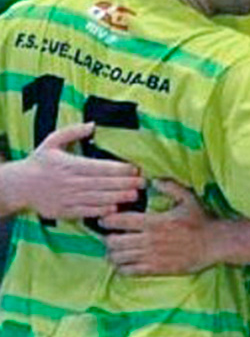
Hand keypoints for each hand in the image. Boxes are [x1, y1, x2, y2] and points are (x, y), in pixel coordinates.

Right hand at [10, 122, 142, 218]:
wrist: (19, 186)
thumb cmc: (40, 161)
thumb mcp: (52, 141)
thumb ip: (73, 131)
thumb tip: (94, 124)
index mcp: (69, 164)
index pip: (98, 167)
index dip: (118, 168)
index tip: (135, 168)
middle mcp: (70, 182)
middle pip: (102, 183)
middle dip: (124, 183)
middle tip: (143, 182)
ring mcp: (67, 198)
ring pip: (96, 198)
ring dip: (117, 197)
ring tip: (135, 195)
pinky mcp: (64, 211)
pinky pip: (85, 212)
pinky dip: (100, 211)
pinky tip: (114, 209)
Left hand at [102, 179, 214, 274]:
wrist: (215, 244)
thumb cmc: (201, 220)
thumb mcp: (188, 198)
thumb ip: (169, 186)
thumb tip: (152, 179)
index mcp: (155, 222)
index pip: (120, 221)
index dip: (107, 220)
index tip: (104, 219)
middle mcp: (150, 240)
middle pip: (114, 242)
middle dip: (107, 238)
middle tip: (109, 235)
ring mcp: (152, 256)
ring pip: (119, 258)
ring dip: (113, 254)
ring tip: (115, 250)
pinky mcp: (156, 269)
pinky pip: (129, 271)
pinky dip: (122, 267)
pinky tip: (125, 262)